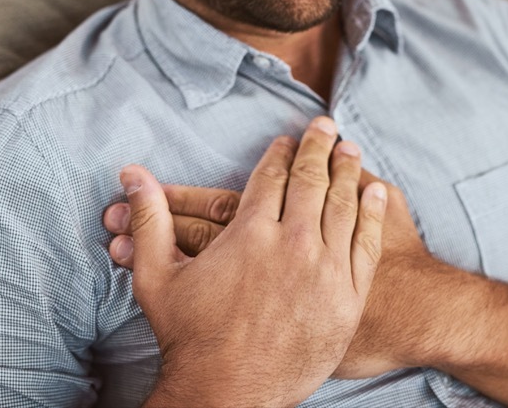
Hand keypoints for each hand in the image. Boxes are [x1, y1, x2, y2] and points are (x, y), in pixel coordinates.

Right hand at [114, 117, 387, 407]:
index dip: (281, 153)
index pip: (272, 177)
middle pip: (311, 182)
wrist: (228, 394)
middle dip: (318, 148)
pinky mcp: (348, 298)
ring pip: (343, 207)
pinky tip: (376, 192)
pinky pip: (366, 244)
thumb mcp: (157, 275)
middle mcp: (292, 244)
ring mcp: (325, 271)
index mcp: (250, 233)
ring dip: (347, 172)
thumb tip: (131, 174)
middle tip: (325, 127)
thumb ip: (149, 218)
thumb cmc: (189, 338)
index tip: (288, 139)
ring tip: (350, 149)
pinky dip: (373, 213)